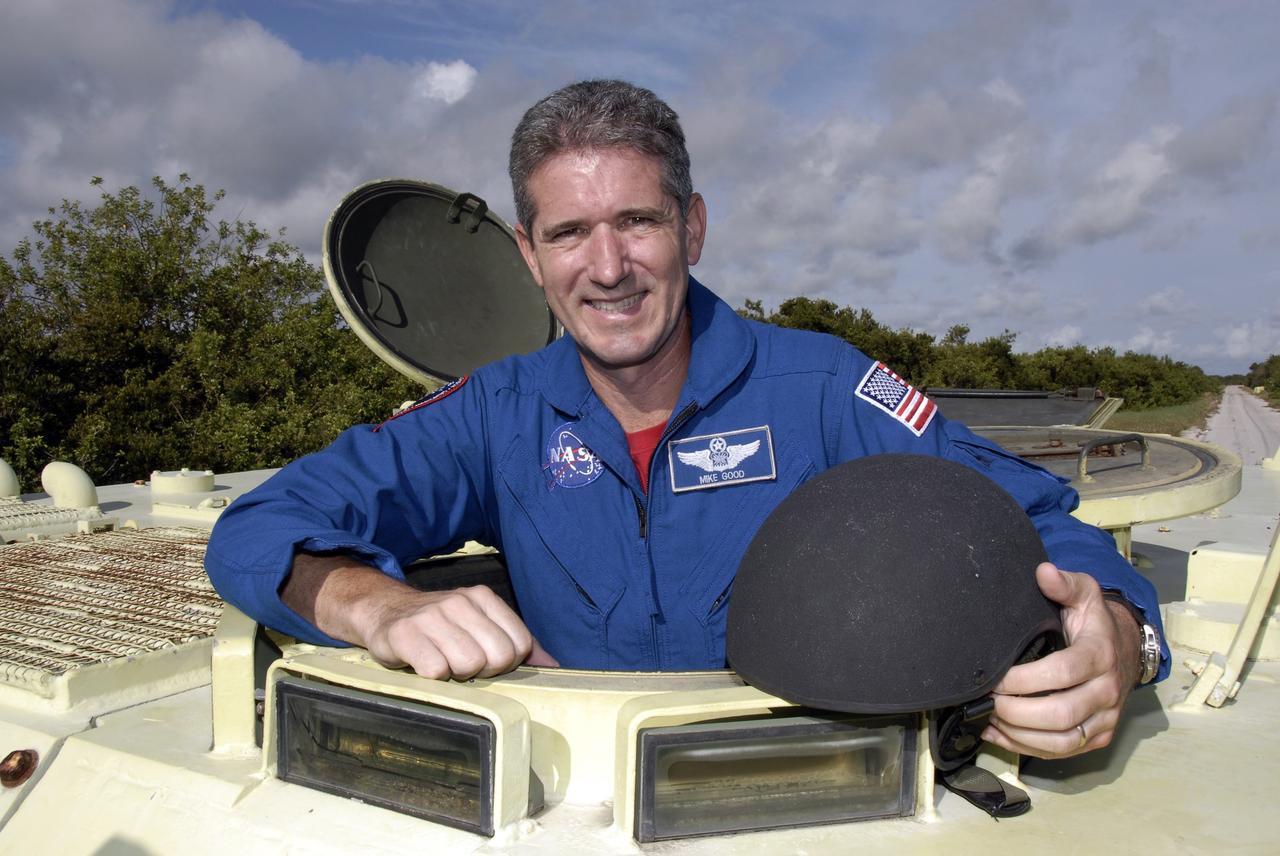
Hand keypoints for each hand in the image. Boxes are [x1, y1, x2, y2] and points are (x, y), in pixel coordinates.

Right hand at [359, 584, 559, 678]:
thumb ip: (517, 642)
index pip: (520, 643)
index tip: (487, 661)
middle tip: (462, 665)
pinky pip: (436, 670)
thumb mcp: (480, 625)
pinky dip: (432, 678)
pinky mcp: (404, 634)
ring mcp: (431, 616)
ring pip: (468, 664)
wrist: (385, 612)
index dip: (507, 663)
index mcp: (483, 598)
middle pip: (497, 656)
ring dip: (456, 675)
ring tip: (443, 663)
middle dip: (483, 671)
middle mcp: (459, 602)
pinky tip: (422, 665)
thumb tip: (553, 666)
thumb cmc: (440, 627)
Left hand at [982, 562, 1141, 758]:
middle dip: (1016, 711)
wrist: (1124, 650)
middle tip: (986, 700)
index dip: (1024, 680)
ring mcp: (1105, 718)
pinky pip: (1061, 752)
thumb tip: (1044, 572)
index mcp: (1101, 655)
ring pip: (1061, 740)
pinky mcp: (1097, 737)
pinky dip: (1025, 747)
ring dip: (1018, 734)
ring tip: (988, 718)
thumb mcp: (1084, 594)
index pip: (1062, 673)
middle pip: (1060, 714)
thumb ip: (1064, 583)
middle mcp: (1107, 691)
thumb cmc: (1093, 623)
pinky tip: (998, 733)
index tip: (995, 678)